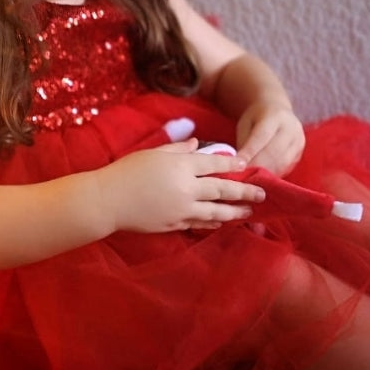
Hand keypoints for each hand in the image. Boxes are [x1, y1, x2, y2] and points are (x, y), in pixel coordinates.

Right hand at [96, 140, 266, 232]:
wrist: (107, 200)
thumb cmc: (127, 171)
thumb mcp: (153, 153)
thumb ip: (178, 148)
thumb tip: (197, 144)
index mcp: (181, 165)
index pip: (214, 164)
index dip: (232, 164)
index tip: (246, 165)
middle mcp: (186, 187)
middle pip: (221, 189)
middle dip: (244, 192)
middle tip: (261, 194)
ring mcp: (181, 209)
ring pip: (215, 211)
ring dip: (234, 212)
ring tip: (248, 212)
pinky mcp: (173, 224)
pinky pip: (199, 223)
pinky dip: (213, 222)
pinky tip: (222, 221)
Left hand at [234, 101, 304, 176]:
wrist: (277, 111)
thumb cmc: (256, 118)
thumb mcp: (246, 123)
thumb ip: (244, 142)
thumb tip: (240, 164)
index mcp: (275, 116)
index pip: (262, 136)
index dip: (249, 152)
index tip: (237, 165)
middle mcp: (291, 128)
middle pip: (274, 152)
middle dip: (257, 166)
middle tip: (243, 175)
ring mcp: (298, 141)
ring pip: (281, 163)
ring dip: (265, 173)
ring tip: (251, 177)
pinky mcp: (300, 153)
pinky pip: (286, 168)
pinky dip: (273, 174)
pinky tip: (262, 176)